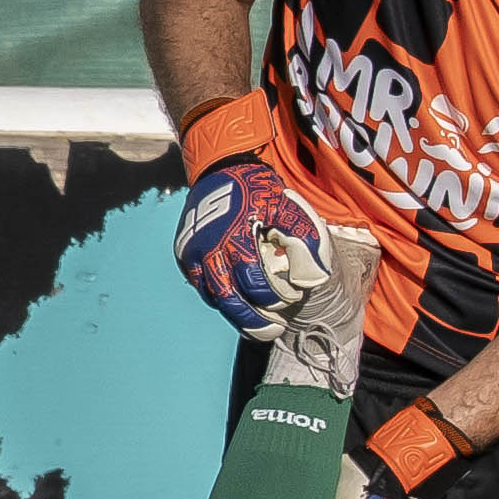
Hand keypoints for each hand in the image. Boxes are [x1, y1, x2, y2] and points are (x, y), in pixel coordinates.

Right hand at [174, 153, 342, 336]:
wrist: (221, 168)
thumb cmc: (257, 189)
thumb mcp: (285, 206)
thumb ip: (302, 237)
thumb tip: (316, 275)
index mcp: (233, 238)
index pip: (253, 282)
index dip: (274, 297)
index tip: (291, 300)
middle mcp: (208, 248)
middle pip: (227, 298)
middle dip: (250, 320)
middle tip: (272, 331)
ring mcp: (191, 252)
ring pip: (211, 295)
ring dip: (233, 313)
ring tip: (255, 325)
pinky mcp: (183, 253)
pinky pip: (199, 284)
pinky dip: (217, 296)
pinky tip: (236, 302)